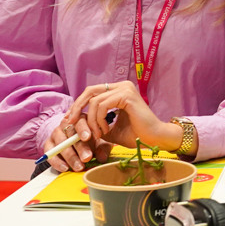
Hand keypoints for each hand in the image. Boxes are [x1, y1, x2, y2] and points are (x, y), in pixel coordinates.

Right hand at [40, 116, 103, 173]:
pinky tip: (65, 168)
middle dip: (79, 147)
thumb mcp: (100, 142)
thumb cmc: (91, 141)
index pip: (80, 120)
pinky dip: (57, 161)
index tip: (87, 137)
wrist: (74, 144)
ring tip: (79, 167)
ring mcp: (55, 134)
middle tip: (87, 158)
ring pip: (61, 144)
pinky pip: (50, 153)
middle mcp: (65, 124)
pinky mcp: (48, 145)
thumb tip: (102, 157)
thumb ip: (102, 148)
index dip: (83, 129)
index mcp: (80, 119)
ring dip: (70, 156)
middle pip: (70, 133)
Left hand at [61, 82, 182, 168]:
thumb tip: (78, 125)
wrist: (154, 139)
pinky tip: (105, 130)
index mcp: (118, 91)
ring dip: (92, 120)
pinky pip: (102, 105)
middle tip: (71, 122)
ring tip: (98, 134)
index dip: (79, 105)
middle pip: (90, 91)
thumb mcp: (111, 130)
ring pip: (95, 101)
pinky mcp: (126, 95)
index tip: (70, 119)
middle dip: (77, 107)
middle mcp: (121, 86)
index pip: (92, 92)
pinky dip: (99, 120)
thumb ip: (97, 124)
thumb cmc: (136, 135)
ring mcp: (124, 88)